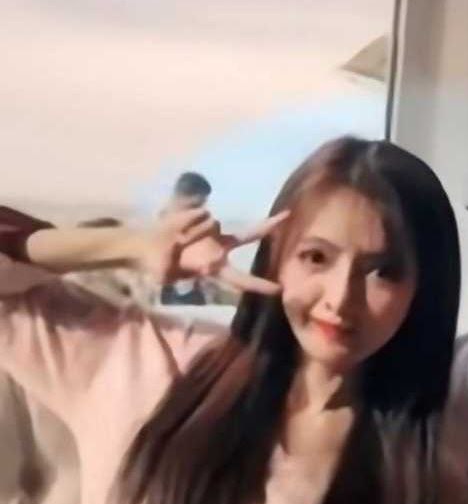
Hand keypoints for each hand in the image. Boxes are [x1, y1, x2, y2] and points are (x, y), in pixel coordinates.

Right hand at [139, 208, 288, 295]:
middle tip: (288, 216)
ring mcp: (213, 230)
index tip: (279, 290)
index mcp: (215, 268)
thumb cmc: (160, 266)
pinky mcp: (201, 214)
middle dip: (267, 226)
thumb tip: (202, 264)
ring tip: (176, 238)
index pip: (242, 279)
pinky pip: (198, 214)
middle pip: (248, 235)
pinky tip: (176, 228)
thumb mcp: (168, 277)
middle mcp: (220, 248)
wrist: (144, 247)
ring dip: (193, 230)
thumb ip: (184, 274)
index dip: (259, 285)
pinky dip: (187, 220)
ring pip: (210, 222)